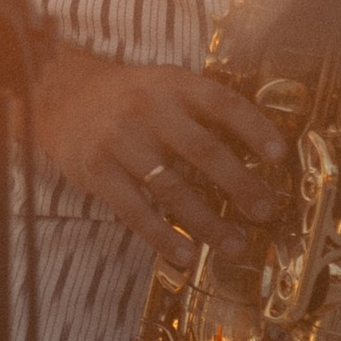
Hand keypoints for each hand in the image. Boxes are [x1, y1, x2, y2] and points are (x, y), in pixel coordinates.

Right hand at [28, 47, 288, 271]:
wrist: (60, 96)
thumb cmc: (129, 98)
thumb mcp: (167, 86)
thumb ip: (204, 110)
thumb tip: (259, 150)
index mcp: (174, 85)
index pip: (223, 103)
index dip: (254, 129)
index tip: (280, 156)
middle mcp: (149, 109)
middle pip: (203, 149)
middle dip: (239, 184)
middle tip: (265, 211)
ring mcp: (121, 141)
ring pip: (172, 187)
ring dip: (207, 220)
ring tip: (234, 245)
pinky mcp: (98, 172)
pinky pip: (135, 211)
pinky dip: (163, 236)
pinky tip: (186, 255)